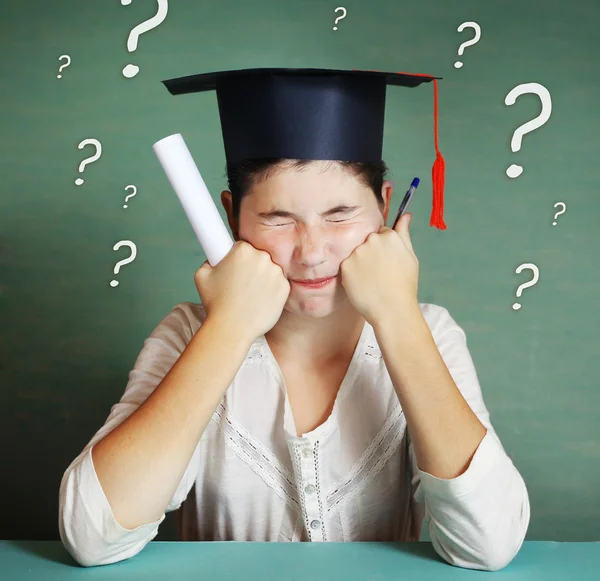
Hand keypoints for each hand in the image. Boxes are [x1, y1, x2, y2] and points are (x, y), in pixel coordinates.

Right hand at [194, 241, 290, 343]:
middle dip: (251, 267)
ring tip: (249, 295)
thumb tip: (216, 256)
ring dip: (263, 278)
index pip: (244, 246)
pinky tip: (259, 301)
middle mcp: (263, 257)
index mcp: (243, 250)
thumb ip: (210, 259)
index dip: (238, 257)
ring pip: (270, 270)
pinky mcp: (285, 288)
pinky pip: (278, 285)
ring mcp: (276, 273)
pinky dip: (271, 291)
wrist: (232, 328)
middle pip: (259, 256)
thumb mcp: (202, 275)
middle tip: (241, 284)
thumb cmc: (215, 303)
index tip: (235, 267)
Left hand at [339, 212, 418, 326]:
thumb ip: (404, 233)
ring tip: (371, 280)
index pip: (381, 234)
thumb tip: (406, 214)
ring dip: (360, 263)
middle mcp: (371, 240)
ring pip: (355, 254)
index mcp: (389, 236)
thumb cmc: (405, 285)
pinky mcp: (345, 266)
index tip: (387, 262)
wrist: (392, 310)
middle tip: (379, 273)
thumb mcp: (410, 256)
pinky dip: (352, 274)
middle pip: (366, 242)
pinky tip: (362, 285)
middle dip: (370, 253)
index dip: (384, 249)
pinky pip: (346, 266)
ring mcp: (357, 252)